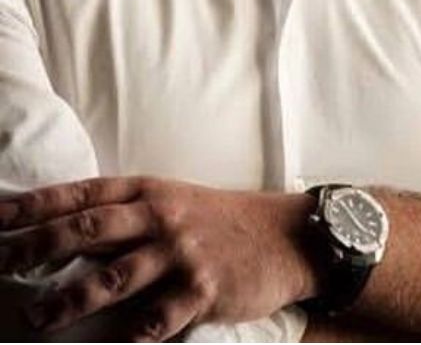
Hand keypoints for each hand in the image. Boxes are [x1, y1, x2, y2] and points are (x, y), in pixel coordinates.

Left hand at [0, 177, 315, 341]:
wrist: (282, 234)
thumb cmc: (217, 220)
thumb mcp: (172, 202)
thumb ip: (123, 215)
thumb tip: (61, 234)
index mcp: (148, 191)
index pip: (82, 194)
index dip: (36, 204)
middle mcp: (161, 217)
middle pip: (89, 230)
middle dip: (38, 246)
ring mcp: (181, 253)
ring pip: (115, 276)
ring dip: (72, 299)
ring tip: (38, 317)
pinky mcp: (202, 289)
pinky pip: (158, 318)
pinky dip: (133, 335)